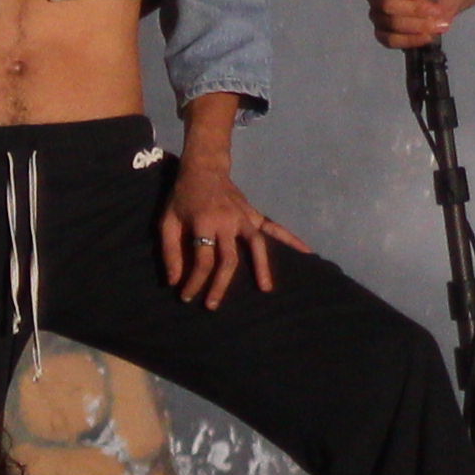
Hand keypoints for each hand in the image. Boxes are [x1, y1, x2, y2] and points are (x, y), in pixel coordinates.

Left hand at [158, 158, 308, 307]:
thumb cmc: (183, 197)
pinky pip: (274, 228)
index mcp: (204, 223)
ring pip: (256, 246)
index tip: (186, 296)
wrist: (204, 168)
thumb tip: (174, 281)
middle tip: (212, 306)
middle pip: (228, 259)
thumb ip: (170, 251)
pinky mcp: (253, 214)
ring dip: (262, 267)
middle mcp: (227, 221)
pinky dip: (291, 238)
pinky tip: (306, 251)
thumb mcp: (168, 221)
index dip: (195, 281)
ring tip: (266, 289)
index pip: (202, 259)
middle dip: (220, 285)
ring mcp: (244, 217)